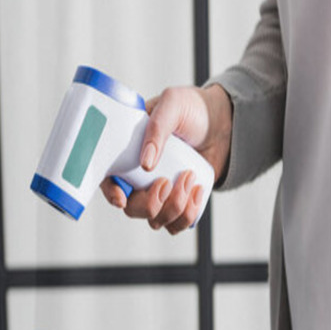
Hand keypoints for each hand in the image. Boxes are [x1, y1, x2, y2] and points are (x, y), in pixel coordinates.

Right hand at [100, 83, 232, 233]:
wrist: (222, 123)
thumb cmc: (191, 109)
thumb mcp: (171, 104)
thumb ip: (156, 129)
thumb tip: (145, 163)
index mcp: (127, 153)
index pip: (108, 180)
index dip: (111, 193)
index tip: (122, 198)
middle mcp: (139, 178)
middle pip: (132, 209)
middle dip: (151, 202)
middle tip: (167, 182)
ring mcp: (158, 193)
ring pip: (155, 220)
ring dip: (174, 207)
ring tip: (189, 178)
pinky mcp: (178, 202)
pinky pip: (176, 225)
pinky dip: (187, 215)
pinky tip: (196, 191)